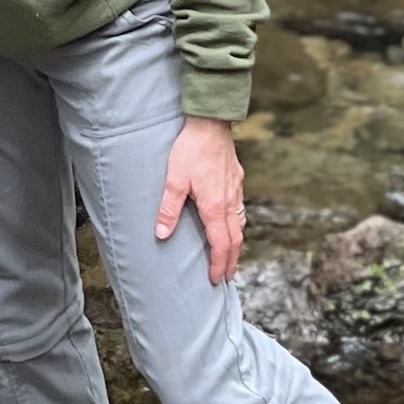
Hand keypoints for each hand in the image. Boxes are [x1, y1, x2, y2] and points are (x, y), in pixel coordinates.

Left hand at [155, 117, 244, 284]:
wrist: (211, 123)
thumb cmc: (191, 150)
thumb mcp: (174, 179)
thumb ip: (168, 208)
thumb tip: (162, 234)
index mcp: (214, 207)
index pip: (221, 244)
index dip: (219, 264)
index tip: (216, 279)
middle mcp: (229, 202)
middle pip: (236, 240)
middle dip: (232, 261)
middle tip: (228, 277)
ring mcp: (235, 191)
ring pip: (241, 224)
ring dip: (236, 244)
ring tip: (231, 256)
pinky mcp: (236, 180)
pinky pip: (240, 210)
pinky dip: (238, 225)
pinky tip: (232, 223)